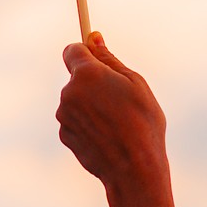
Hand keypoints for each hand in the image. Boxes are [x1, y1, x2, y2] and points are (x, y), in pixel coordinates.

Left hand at [58, 34, 186, 206]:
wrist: (133, 168)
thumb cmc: (142, 121)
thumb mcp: (135, 83)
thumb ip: (110, 60)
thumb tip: (94, 38)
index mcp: (86, 74)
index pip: (72, 50)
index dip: (86, 52)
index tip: (99, 59)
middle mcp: (68, 93)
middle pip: (76, 77)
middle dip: (93, 81)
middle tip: (121, 97)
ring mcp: (63, 116)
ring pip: (76, 100)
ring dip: (91, 104)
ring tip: (118, 120)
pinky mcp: (64, 135)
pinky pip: (75, 120)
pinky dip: (88, 123)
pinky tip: (108, 135)